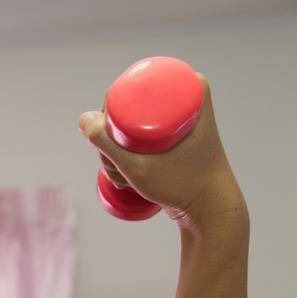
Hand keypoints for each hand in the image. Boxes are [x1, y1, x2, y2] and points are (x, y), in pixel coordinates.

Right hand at [78, 74, 246, 231]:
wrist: (213, 211)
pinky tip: (123, 175)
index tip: (108, 142)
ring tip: (122, 176)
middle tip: (115, 166)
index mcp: (192, 90)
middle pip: (132, 107)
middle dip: (111, 138)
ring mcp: (183, 122)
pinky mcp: (178, 140)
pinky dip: (129, 154)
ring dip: (117, 150)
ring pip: (135, 125)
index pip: (135, 86)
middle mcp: (190, 101)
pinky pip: (144, 137)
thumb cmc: (182, 186)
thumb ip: (107, 144)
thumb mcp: (139, 166)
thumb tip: (83, 118)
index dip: (110, 112)